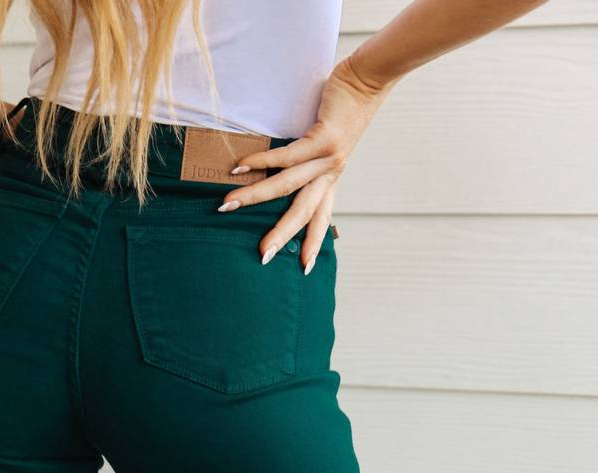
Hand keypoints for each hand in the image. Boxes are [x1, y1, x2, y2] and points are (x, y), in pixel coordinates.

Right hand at [218, 53, 396, 270]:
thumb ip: (310, 156)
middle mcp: (330, 173)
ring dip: (256, 197)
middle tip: (262, 257)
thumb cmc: (346, 105)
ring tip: (228, 205)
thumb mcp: (330, 139)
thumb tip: (280, 163)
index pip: (321, 217)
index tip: (304, 269)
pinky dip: (261, 162)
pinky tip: (239, 167)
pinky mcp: (323, 138)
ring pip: (287, 186)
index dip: (312, 243)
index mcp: (331, 177)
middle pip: (303, 212)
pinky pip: (287, 156)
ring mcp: (327, 157)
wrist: (369, 78)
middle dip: (281, 236)